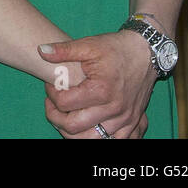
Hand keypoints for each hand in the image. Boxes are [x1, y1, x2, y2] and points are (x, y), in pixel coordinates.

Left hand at [39, 32, 156, 137]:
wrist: (146, 53)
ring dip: (73, 131)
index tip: (50, 85)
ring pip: (92, 139)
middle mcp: (114, 109)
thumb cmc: (116, 49)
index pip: (64, 103)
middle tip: (52, 104)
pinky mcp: (133, 123)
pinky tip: (87, 126)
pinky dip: (96, 137)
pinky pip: (114, 142)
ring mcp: (125, 119)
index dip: (51, 94)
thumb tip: (41, 50)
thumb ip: (64, 50)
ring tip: (65, 115)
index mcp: (101, 90)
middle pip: (74, 127)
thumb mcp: (89, 45)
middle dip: (55, 117)